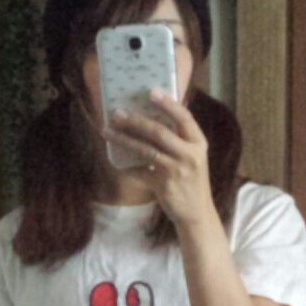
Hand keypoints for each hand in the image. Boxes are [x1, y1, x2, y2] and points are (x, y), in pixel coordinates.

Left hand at [101, 90, 214, 228]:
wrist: (196, 214)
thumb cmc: (191, 181)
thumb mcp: (193, 157)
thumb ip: (180, 140)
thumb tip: (153, 118)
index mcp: (198, 143)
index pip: (184, 118)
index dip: (168, 103)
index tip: (152, 92)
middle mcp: (189, 155)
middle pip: (159, 131)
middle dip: (135, 121)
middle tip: (118, 113)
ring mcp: (176, 170)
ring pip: (145, 150)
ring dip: (124, 139)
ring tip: (108, 131)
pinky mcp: (163, 186)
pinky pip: (139, 172)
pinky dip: (126, 167)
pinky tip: (116, 162)